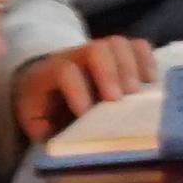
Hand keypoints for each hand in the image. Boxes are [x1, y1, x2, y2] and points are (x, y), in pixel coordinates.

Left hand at [11, 38, 154, 142]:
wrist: (43, 81)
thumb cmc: (42, 104)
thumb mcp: (32, 118)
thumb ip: (41, 128)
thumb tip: (58, 138)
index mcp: (51, 72)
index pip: (66, 71)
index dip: (77, 90)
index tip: (86, 113)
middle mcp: (76, 55)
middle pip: (96, 49)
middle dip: (110, 74)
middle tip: (119, 99)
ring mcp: (99, 50)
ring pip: (118, 44)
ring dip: (131, 68)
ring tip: (138, 93)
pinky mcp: (118, 53)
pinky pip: (137, 45)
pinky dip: (148, 60)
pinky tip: (150, 82)